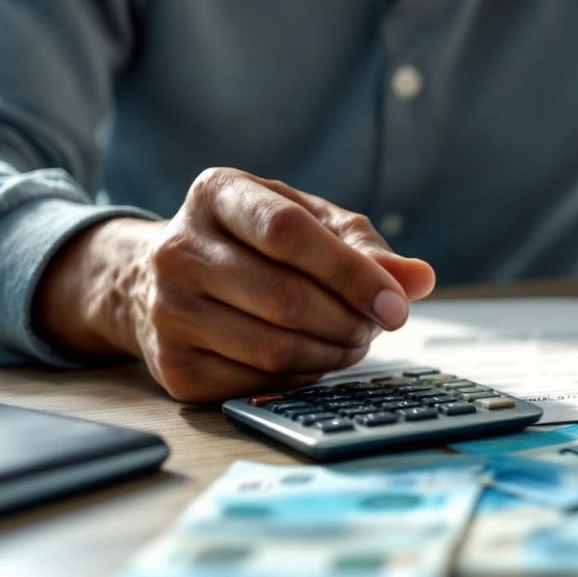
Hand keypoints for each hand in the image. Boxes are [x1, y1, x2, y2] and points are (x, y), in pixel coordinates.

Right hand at [38, 168, 434, 401]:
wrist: (157, 280)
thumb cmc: (254, 243)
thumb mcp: (308, 223)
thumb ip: (365, 247)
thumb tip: (419, 280)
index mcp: (216, 194)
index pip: (288, 234)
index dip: (350, 273)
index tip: (396, 305)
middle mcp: (179, 249)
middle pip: (286, 298)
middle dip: (350, 320)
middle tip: (378, 326)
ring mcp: (169, 311)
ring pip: (275, 347)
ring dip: (333, 352)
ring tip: (353, 340)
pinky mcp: (173, 366)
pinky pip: (258, 382)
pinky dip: (303, 375)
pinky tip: (314, 357)